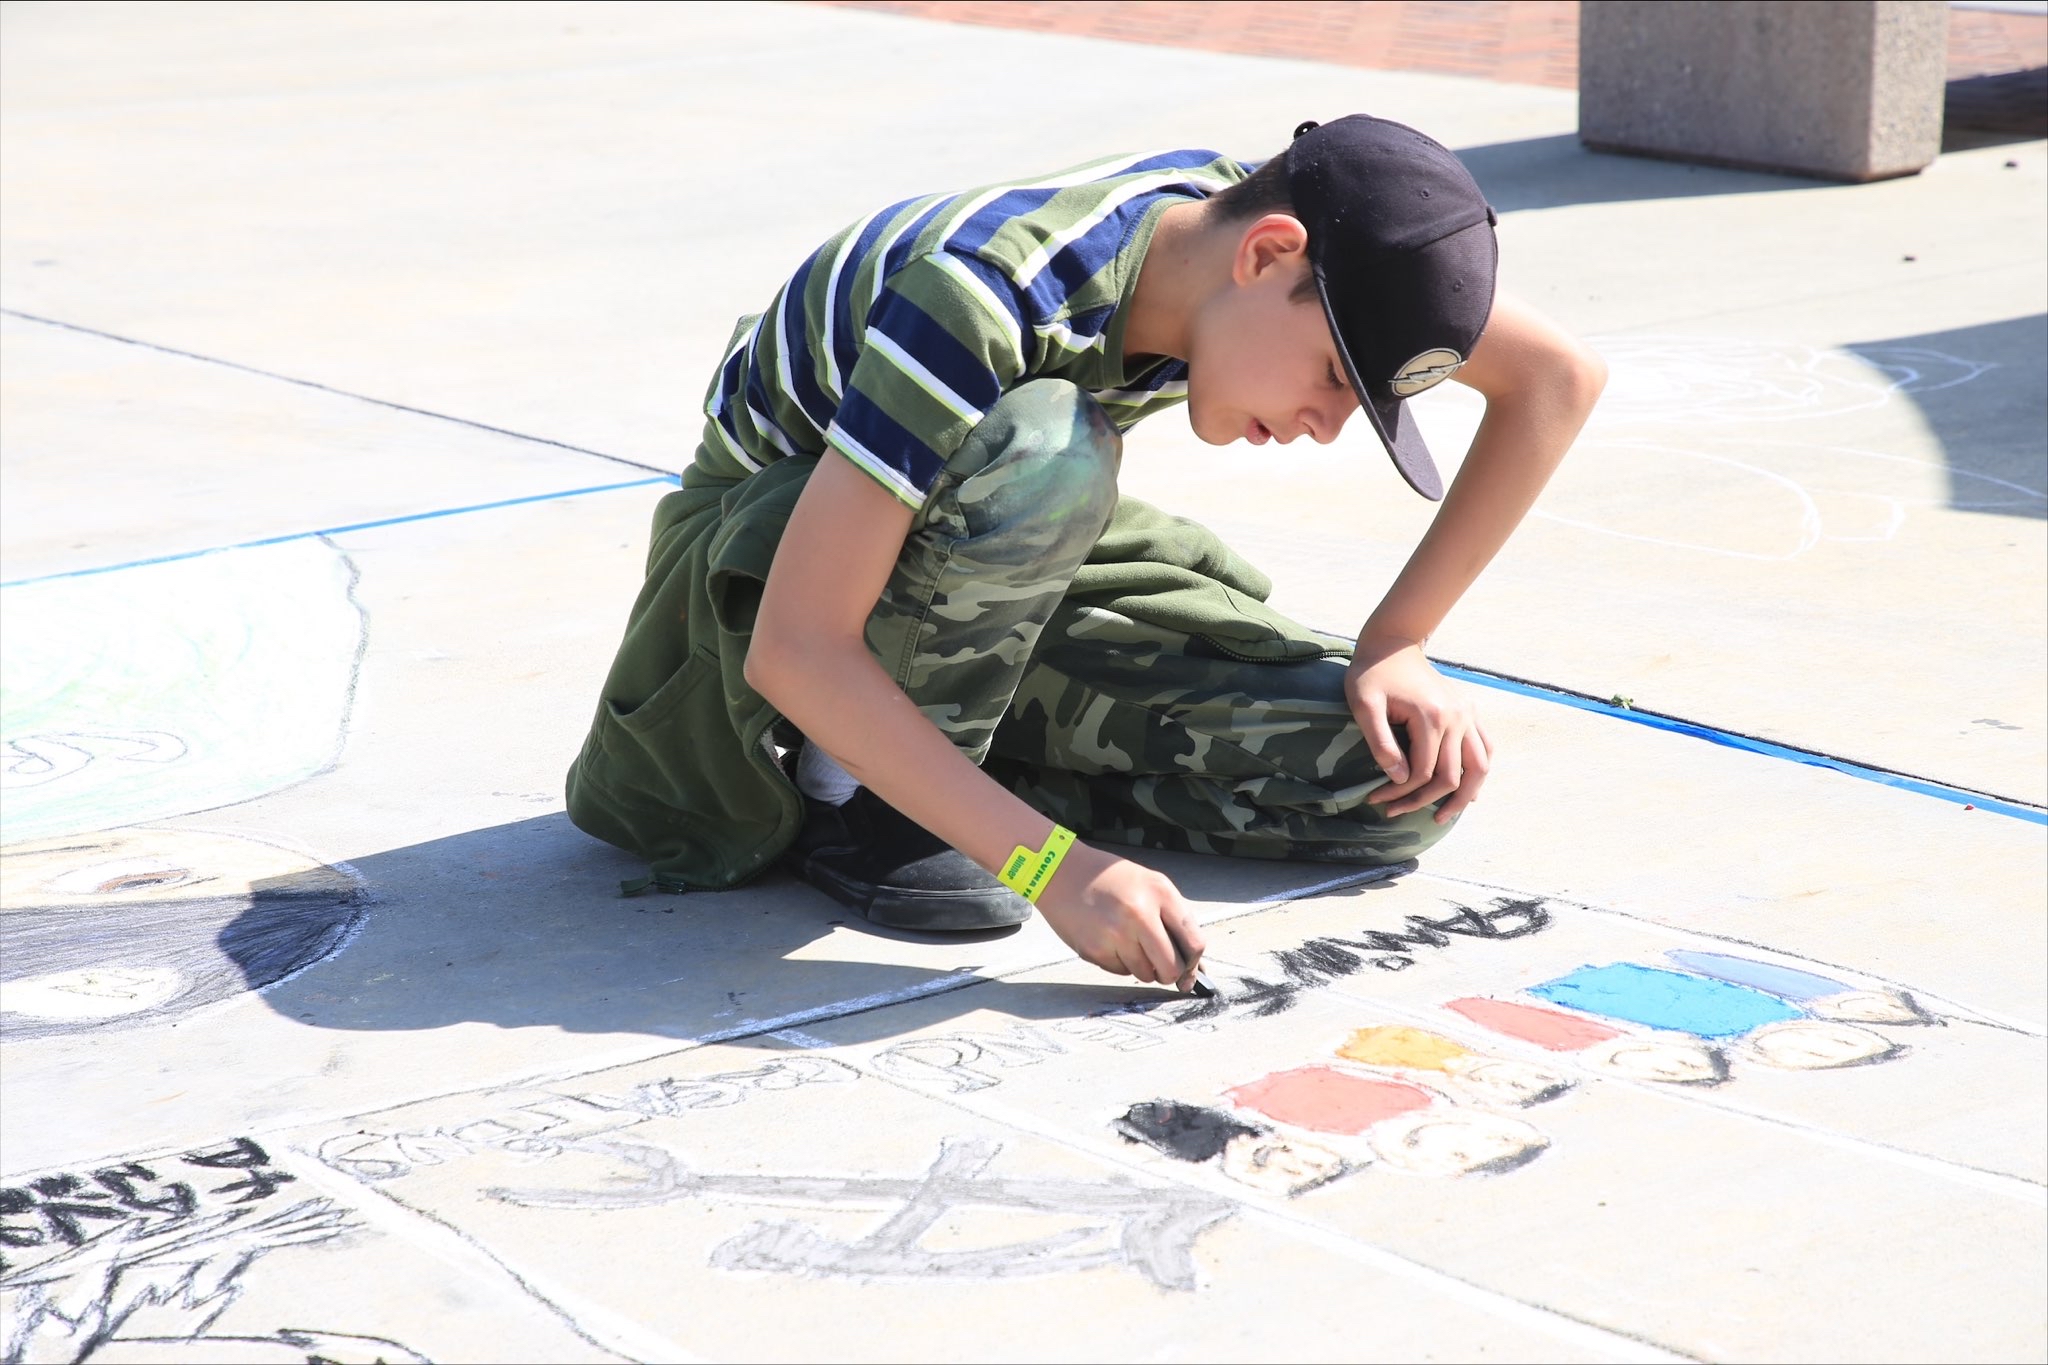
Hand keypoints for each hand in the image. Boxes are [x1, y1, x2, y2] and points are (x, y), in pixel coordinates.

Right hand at [1033, 842, 1206, 990]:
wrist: (1060, 871)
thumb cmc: (1110, 879)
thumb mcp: (1151, 884)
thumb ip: (1175, 920)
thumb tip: (1195, 968)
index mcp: (1160, 894)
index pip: (1194, 943)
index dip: (1194, 963)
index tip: (1190, 969)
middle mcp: (1140, 915)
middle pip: (1171, 968)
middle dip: (1170, 974)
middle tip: (1161, 966)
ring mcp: (1115, 934)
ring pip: (1145, 974)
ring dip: (1142, 966)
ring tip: (1128, 941)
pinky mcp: (1094, 950)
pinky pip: (1121, 972)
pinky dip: (1120, 963)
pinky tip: (1109, 940)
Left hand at [1347, 636, 1492, 823]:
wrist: (1393, 644)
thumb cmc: (1372, 674)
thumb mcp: (1364, 705)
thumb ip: (1381, 743)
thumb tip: (1400, 779)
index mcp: (1431, 717)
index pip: (1422, 773)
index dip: (1399, 793)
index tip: (1376, 800)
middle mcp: (1457, 717)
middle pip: (1452, 776)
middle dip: (1424, 800)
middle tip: (1397, 813)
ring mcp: (1467, 713)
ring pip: (1480, 766)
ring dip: (1464, 795)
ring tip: (1443, 816)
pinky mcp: (1469, 709)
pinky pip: (1485, 747)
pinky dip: (1479, 771)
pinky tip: (1467, 791)